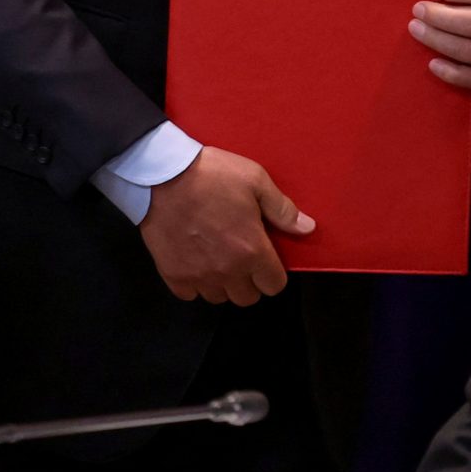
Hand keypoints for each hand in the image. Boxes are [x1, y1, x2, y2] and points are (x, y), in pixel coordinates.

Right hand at [139, 146, 314, 305]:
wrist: (162, 173)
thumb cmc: (213, 174)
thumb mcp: (255, 180)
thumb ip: (282, 210)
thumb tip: (308, 228)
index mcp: (252, 251)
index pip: (274, 286)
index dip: (273, 273)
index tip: (265, 258)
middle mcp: (227, 271)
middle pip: (247, 297)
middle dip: (249, 281)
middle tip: (242, 257)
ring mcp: (198, 275)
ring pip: (218, 297)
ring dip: (222, 284)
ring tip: (217, 259)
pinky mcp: (172, 274)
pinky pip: (189, 294)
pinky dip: (194, 283)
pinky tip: (195, 262)